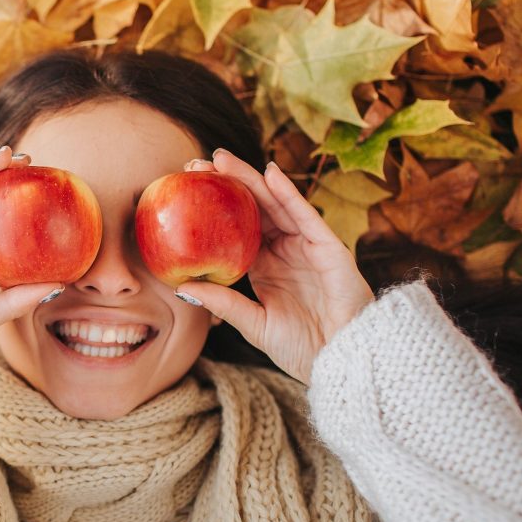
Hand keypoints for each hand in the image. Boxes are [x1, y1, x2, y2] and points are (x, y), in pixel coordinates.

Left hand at [173, 150, 374, 384]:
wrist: (339, 362)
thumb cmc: (300, 348)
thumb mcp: (252, 323)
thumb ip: (222, 302)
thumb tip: (182, 287)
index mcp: (266, 267)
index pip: (236, 230)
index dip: (215, 209)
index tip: (185, 192)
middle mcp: (285, 251)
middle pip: (253, 209)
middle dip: (227, 184)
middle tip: (195, 163)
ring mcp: (307, 247)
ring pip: (275, 205)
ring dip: (251, 179)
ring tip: (222, 158)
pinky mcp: (328, 247)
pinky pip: (305, 215)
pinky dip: (289, 193)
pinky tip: (270, 173)